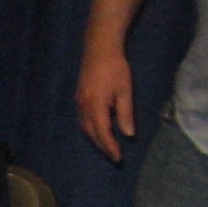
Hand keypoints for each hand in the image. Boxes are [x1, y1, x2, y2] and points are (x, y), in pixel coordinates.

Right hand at [76, 48, 136, 163]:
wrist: (99, 48)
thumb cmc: (115, 67)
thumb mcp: (125, 90)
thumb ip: (125, 114)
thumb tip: (128, 134)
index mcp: (96, 106)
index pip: (103, 133)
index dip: (110, 147)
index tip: (118, 158)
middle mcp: (84, 108)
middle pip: (92, 134)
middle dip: (103, 146)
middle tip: (114, 157)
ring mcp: (79, 103)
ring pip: (86, 128)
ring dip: (96, 139)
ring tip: (107, 146)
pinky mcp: (79, 99)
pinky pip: (83, 120)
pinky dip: (91, 129)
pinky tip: (98, 130)